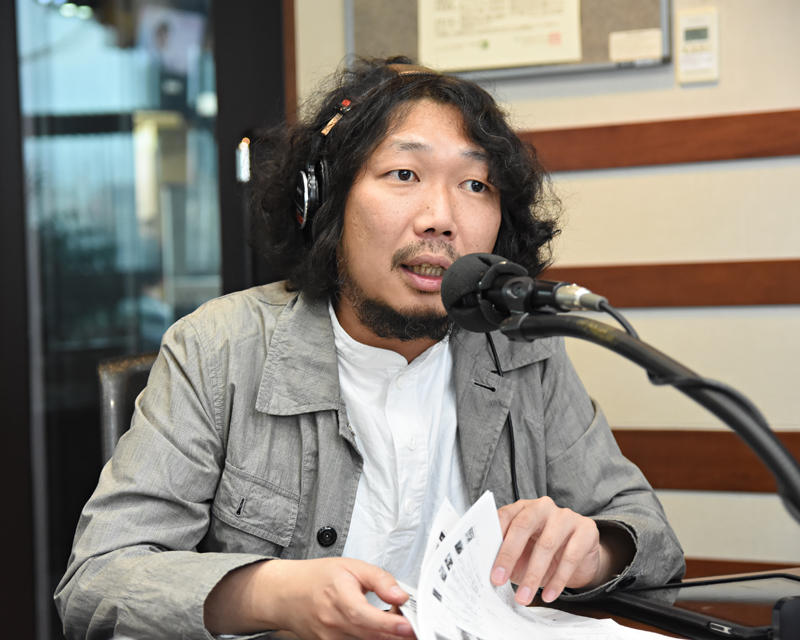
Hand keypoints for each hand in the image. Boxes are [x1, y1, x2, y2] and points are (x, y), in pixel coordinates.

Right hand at [205, 557, 414, 639]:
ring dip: (385, 638)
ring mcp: (330, 639)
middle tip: (413, 627)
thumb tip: (401, 594)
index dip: (390, 624)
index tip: (409, 626)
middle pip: (370, 635)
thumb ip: (379, 579)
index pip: (366, 616)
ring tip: (397, 627)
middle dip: (395, 634)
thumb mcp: (351, 566)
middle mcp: (333, 623)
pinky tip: (380, 632)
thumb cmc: (317, 578)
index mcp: (338, 597)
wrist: (287, 594)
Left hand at [490, 497, 628, 605]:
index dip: (495, 541)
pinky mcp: (586, 529)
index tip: (489, 566)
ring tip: (524, 596)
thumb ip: (507, 557)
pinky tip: (549, 594)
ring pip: (547, 544)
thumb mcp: (522, 554)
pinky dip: (558, 580)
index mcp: (522, 507)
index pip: (505, 517)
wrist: (580, 556)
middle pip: (523, 526)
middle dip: (509, 555)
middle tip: (499, 580)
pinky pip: (571, 556)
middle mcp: (543, 507)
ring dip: (533, 575)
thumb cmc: (543, 552)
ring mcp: (566, 516)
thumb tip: (491, 573)